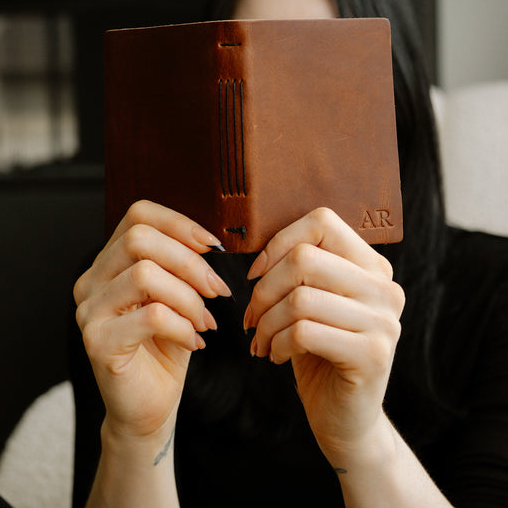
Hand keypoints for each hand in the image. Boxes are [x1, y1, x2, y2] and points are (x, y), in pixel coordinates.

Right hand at [74, 200, 230, 441]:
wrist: (148, 408)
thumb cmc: (164, 349)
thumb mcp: (176, 298)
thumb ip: (180, 266)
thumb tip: (208, 241)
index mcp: (108, 264)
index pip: (137, 216)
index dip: (179, 223)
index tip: (213, 246)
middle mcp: (90, 282)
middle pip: (139, 239)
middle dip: (189, 262)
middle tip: (217, 291)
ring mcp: (89, 311)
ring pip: (145, 275)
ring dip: (189, 297)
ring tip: (204, 320)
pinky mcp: (97, 341)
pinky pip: (151, 316)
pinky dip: (183, 326)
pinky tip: (194, 341)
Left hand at [243, 207, 404, 463]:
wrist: (344, 416)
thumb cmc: (317, 350)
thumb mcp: (309, 302)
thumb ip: (298, 269)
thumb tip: (253, 245)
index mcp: (371, 266)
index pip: (322, 222)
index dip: (277, 243)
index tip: (255, 274)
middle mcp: (385, 288)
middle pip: (304, 259)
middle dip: (263, 290)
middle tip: (252, 317)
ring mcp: (384, 322)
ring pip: (299, 298)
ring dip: (266, 323)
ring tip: (262, 340)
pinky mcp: (373, 355)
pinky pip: (304, 332)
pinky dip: (277, 344)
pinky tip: (276, 356)